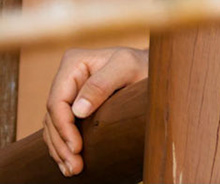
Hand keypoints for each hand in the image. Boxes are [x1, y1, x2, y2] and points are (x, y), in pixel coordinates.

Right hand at [43, 45, 146, 176]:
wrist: (152, 69)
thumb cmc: (143, 64)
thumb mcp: (127, 67)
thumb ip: (102, 84)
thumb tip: (77, 110)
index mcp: (73, 64)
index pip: (58, 101)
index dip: (63, 127)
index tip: (76, 147)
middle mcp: (67, 78)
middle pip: (53, 117)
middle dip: (61, 144)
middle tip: (73, 166)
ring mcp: (69, 94)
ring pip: (53, 127)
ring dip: (60, 150)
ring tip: (71, 169)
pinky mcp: (74, 107)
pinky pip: (61, 130)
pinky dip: (63, 147)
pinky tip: (69, 162)